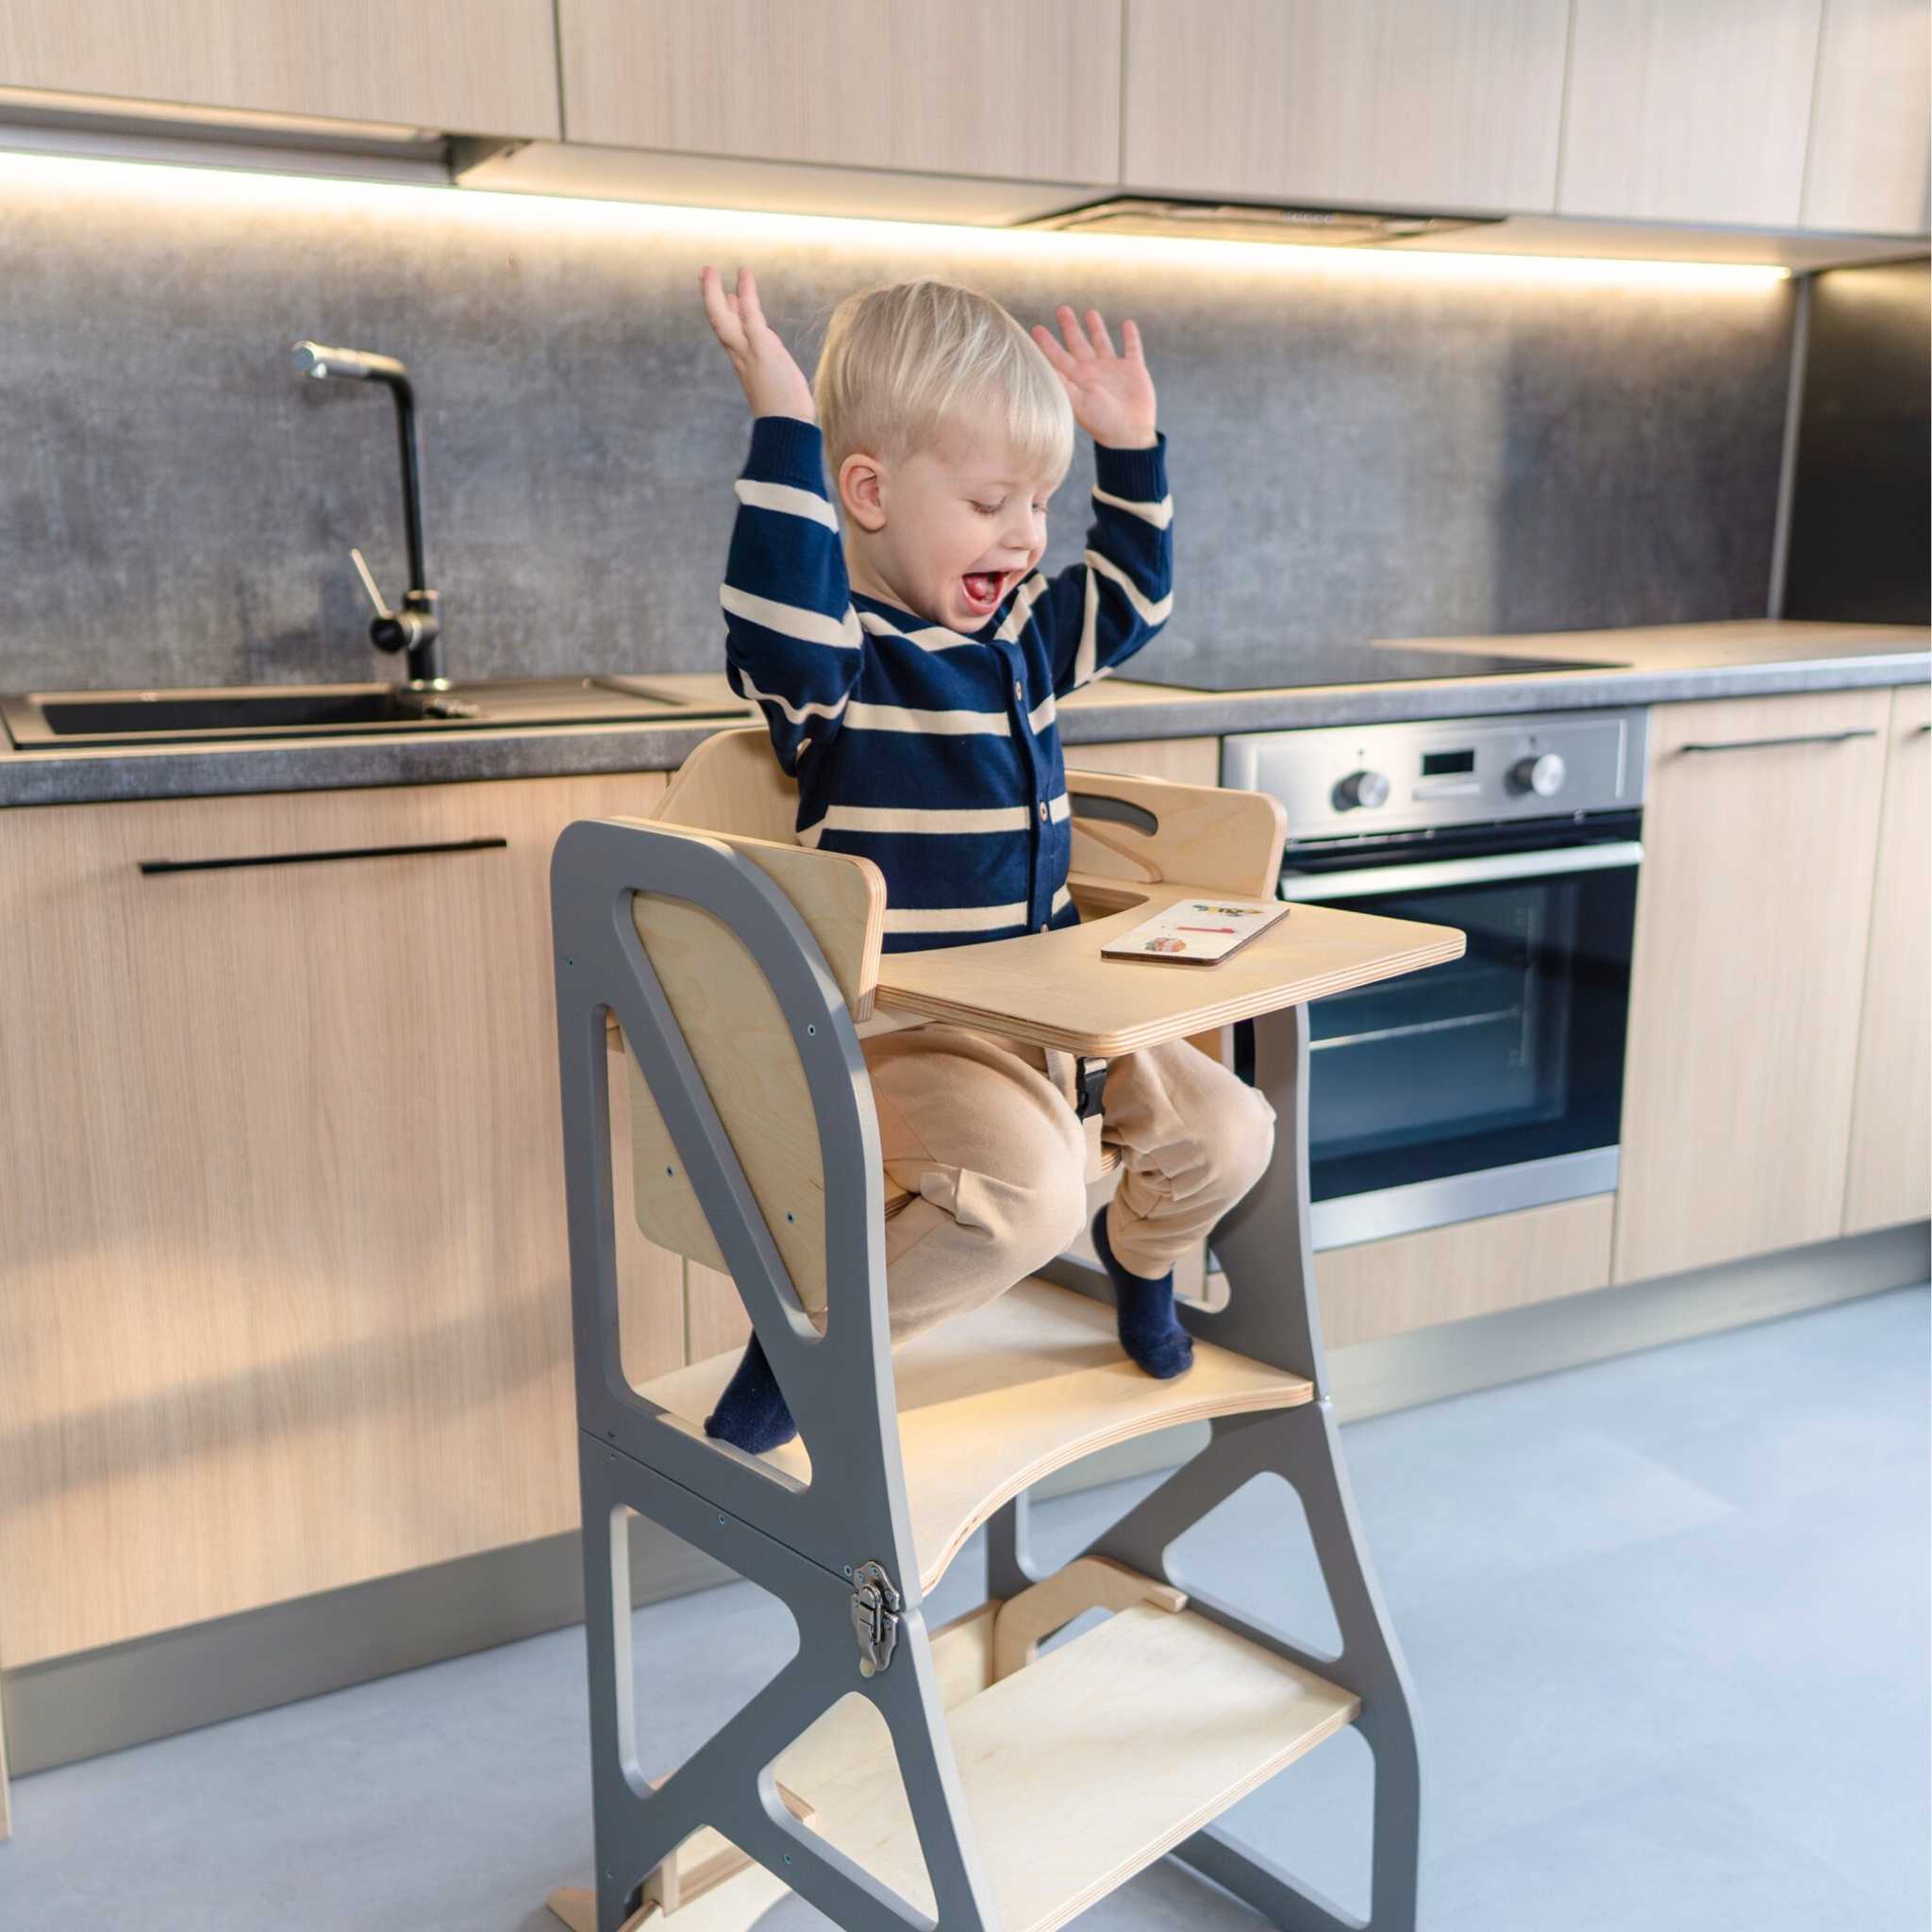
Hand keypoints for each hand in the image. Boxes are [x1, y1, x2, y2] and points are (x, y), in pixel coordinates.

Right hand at [699, 265, 815, 422]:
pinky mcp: (761, 349)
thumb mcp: (778, 387)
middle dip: (711, 298)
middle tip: (706, 274)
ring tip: (709, 270)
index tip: (727, 296)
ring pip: (723, 318)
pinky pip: (750, 315)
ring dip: (713, 292)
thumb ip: (773, 368)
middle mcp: (742, 358)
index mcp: (746, 366)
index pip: (731, 335)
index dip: (728, 314)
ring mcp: (749, 353)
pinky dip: (746, 293)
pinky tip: (744, 274)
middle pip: (719, 323)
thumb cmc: (788, 416)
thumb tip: (774, 353)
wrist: (787, 429)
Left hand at [1030, 306, 1156, 449]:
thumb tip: (1043, 368)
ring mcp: (1113, 370)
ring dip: (1096, 328)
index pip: (1058, 356)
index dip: (1047, 343)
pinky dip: (1130, 336)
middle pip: (1078, 343)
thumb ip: (1062, 384)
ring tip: (1090, 312)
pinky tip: (1127, 323)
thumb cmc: (1101, 422)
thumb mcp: (1078, 402)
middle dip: (1070, 327)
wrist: (1129, 435)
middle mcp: (1093, 371)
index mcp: (1077, 378)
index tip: (1036, 328)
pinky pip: (1132, 349)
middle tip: (1062, 309)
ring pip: (1102, 342)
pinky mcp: (1134, 370)